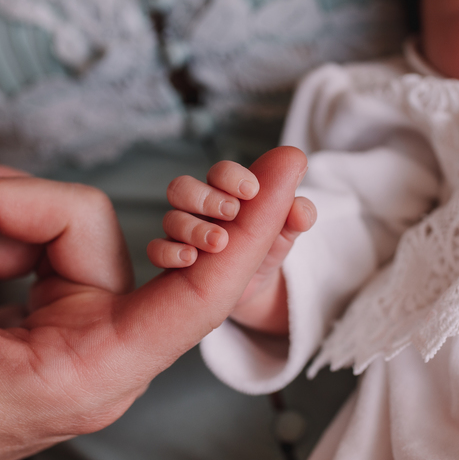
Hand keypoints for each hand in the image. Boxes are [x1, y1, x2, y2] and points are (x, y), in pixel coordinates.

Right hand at [0, 130, 306, 459]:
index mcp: (80, 375)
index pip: (195, 299)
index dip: (248, 232)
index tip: (290, 164)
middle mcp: (98, 355)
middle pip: (94, 227)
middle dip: (5, 204)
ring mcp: (78, 333)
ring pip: (57, 225)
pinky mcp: (56, 316)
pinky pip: (34, 241)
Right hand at [147, 159, 314, 334]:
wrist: (254, 287)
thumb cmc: (267, 248)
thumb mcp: (287, 233)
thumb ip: (298, 216)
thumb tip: (301, 209)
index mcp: (228, 193)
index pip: (220, 172)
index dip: (231, 176)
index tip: (252, 191)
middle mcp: (200, 209)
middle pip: (183, 187)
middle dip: (205, 198)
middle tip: (232, 213)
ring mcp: (183, 233)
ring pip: (170, 218)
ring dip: (192, 227)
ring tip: (219, 243)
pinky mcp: (173, 259)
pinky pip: (157, 250)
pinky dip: (170, 253)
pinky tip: (190, 260)